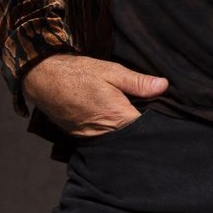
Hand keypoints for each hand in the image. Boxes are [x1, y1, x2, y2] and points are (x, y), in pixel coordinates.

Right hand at [20, 54, 167, 137]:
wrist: (42, 78)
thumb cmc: (78, 73)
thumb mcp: (112, 71)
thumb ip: (138, 82)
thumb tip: (164, 86)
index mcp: (116, 117)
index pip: (145, 129)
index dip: (158, 124)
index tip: (169, 116)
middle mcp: (103, 133)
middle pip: (132, 137)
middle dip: (143, 129)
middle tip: (153, 115)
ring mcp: (90, 137)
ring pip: (118, 140)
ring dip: (128, 132)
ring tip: (137, 118)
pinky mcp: (80, 137)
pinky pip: (103, 138)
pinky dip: (112, 132)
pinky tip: (118, 122)